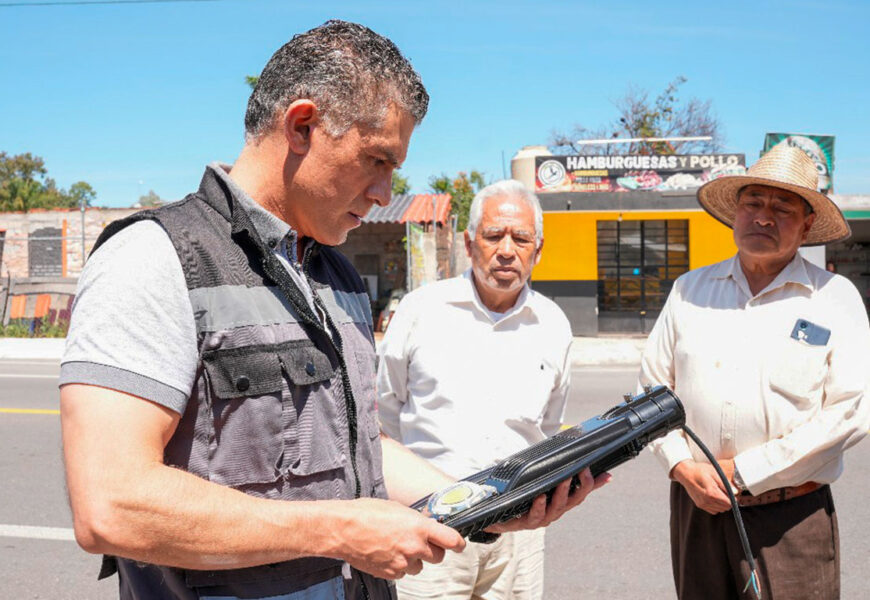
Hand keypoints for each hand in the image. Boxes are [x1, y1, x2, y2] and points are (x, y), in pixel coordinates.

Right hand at [333, 498, 464, 579]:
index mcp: (419, 527)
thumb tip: (426, 524)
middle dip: (433, 550)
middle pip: (438, 557)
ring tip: (397, 546)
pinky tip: (387, 553)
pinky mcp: (391, 573)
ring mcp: (403, 562)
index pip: (451, 540)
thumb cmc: (366, 513)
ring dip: (415, 559)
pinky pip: (403, 572)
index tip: (458, 544)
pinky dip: (399, 565)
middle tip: (421, 541)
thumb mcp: (397, 508)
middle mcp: (415, 546)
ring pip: (420, 566)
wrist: (343, 529)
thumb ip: (416, 519)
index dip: (458, 543)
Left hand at [486, 468, 610, 533]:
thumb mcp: (541, 483)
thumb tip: (572, 452)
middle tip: (582, 471)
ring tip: (563, 479)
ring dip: (561, 493)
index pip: (582, 493)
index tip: (606, 474)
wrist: (497, 516)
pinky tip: (540, 496)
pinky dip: (539, 506)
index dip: (594, 484)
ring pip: (556, 508)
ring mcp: (540, 519)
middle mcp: (554, 512)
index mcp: (560, 502)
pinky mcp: (524, 522)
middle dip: (579, 486)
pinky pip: (534, 516)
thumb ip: (559, 472)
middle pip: (572, 501)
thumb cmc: (523, 497)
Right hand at [671, 460, 731, 513]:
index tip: (731, 492)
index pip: (730, 503)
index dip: (733, 498)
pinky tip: (713, 497)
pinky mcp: (700, 505)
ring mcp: (703, 504)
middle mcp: (707, 501)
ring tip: (718, 493)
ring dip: (722, 503)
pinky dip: (716, 506)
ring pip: (720, 510)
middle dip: (728, 500)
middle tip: (724, 491)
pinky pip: (713, 510)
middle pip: (726, 507)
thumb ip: (726, 484)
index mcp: (712, 493)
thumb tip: (736, 492)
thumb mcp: (715, 473)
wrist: (685, 473)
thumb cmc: (700, 470)